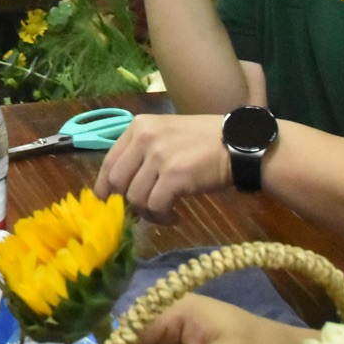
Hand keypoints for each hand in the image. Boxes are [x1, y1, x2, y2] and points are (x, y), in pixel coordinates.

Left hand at [94, 114, 231, 222]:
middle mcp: (144, 138)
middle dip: (126, 202)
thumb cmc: (204, 141)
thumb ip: (142, 154)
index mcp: (139, 126)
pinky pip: (155, 206)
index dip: (105, 187)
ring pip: (135, 197)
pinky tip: (174, 217)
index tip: (111, 202)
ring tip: (164, 213)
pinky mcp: (175, 176)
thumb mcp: (166, 135)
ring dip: (148, 213)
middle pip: (116, 182)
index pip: (108, 162)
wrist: (238, 144)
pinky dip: (162, 217)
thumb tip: (119, 187)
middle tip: (143, 210)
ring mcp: (159, 156)